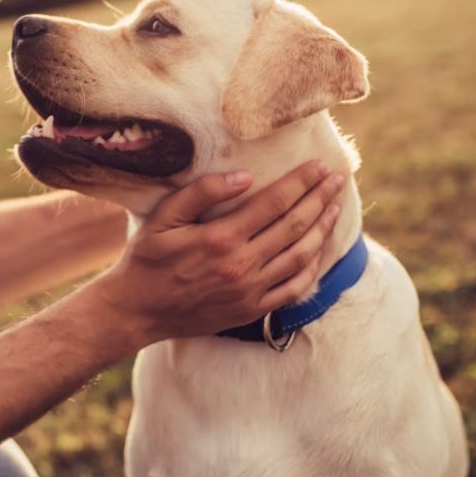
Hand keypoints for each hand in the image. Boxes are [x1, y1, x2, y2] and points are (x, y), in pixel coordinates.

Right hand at [92, 160, 344, 346]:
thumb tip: (244, 176)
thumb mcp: (163, 218)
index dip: (301, 182)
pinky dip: (312, 268)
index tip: (320, 166)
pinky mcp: (251, 310)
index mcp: (220, 238)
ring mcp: (250, 291)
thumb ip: (201, 193)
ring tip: (335, 208)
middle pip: (294, 226)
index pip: (274, 203)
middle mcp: (241, 265)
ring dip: (322, 229)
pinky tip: (319, 251)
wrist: (137, 310)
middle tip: (338, 179)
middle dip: (320, 199)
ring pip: (300, 256)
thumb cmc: (147, 259)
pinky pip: (293, 289)